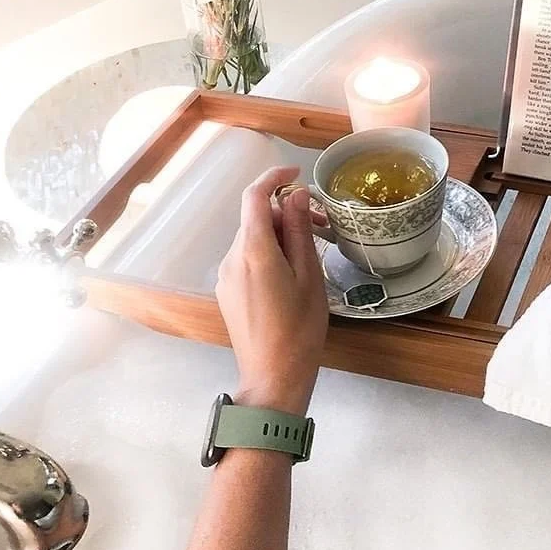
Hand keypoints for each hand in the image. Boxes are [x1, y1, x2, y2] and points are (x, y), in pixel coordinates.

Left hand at [216, 165, 328, 416]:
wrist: (274, 376)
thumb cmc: (301, 328)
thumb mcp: (310, 275)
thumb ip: (301, 231)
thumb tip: (296, 194)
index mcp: (254, 251)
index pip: (254, 196)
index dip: (274, 176)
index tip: (297, 172)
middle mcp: (233, 258)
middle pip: (256, 218)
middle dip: (287, 212)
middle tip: (323, 224)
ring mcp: (227, 275)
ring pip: (252, 238)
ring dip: (280, 233)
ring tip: (312, 251)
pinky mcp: (228, 291)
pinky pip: (247, 258)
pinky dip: (269, 252)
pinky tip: (292, 271)